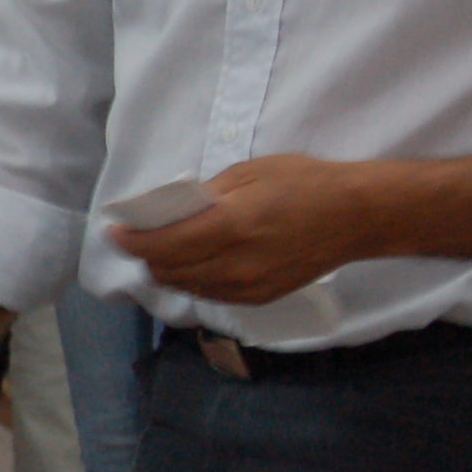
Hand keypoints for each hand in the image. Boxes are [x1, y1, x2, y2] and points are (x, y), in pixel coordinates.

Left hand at [106, 154, 375, 303]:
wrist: (356, 216)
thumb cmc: (303, 183)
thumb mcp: (247, 174)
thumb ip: (204, 197)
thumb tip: (170, 211)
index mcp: (230, 227)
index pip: (162, 246)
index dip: (131, 241)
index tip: (115, 231)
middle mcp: (235, 265)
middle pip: (168, 272)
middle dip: (145, 256)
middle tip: (137, 238)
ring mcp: (249, 286)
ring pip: (187, 287)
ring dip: (167, 271)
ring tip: (162, 250)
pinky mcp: (261, 297)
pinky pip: (211, 294)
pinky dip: (193, 280)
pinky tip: (194, 263)